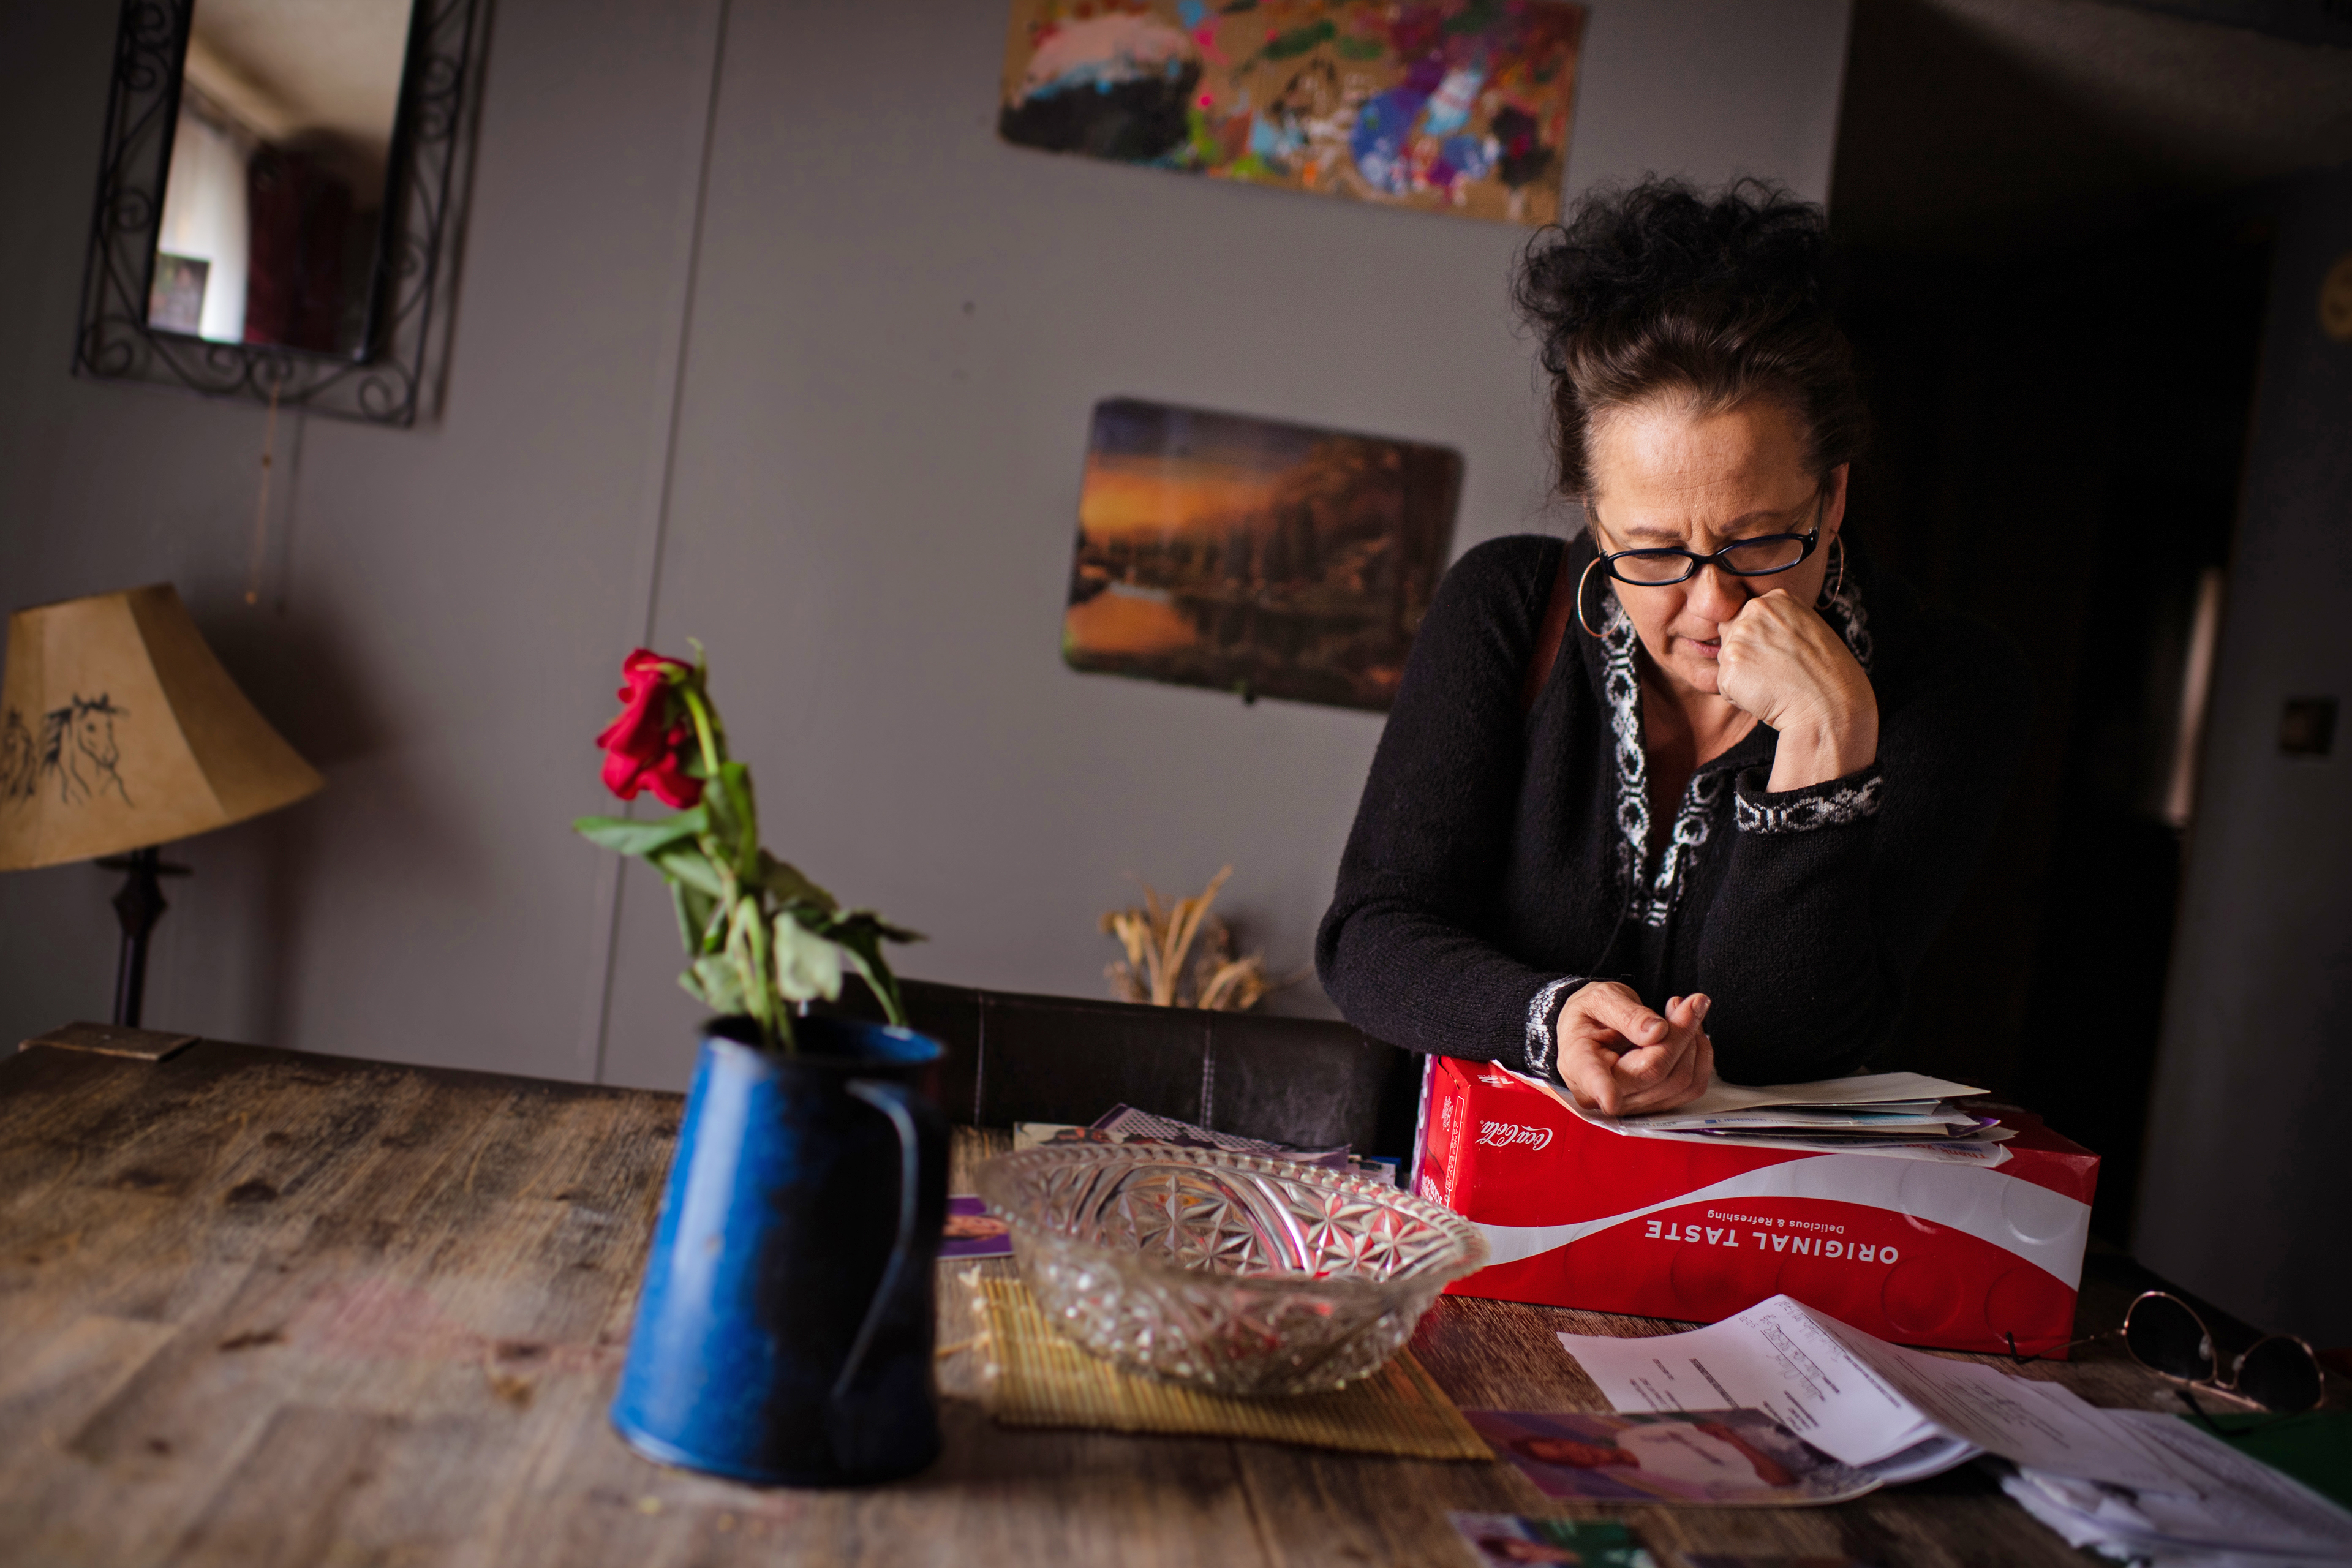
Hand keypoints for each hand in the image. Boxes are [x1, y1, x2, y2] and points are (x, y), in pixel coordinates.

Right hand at [1554, 983, 1713, 1114]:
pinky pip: (1691, 1088)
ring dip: (1693, 1042)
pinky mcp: (1654, 1105)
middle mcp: (1600, 1094)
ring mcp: (1629, 1104)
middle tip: (1692, 1000)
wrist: (1593, 1030)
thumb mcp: (1600, 999)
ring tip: (1684, 1011)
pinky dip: (1699, 1056)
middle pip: (1654, 1072)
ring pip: (1679, 1082)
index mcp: (1579, 1062)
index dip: (1603, 1090)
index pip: (1593, 1078)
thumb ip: (1626, 1014)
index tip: (1610, 1100)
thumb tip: (1657, 1031)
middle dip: (1681, 1033)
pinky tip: (1689, 1034)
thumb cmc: (1591, 1014)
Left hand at [1715, 589, 1877, 790]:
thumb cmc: (1826, 677)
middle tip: (1781, 673)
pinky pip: (1724, 686)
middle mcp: (1755, 610)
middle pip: (1730, 637)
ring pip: (1726, 662)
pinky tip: (1766, 697)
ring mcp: (1740, 637)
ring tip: (1775, 685)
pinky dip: (1740, 697)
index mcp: (1776, 599)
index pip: (1747, 620)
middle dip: (1748, 658)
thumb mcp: (1807, 632)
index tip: (1786, 658)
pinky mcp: (1729, 666)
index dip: (1763, 646)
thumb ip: (1776, 625)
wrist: (1831, 706)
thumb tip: (1747, 632)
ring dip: (1744, 679)